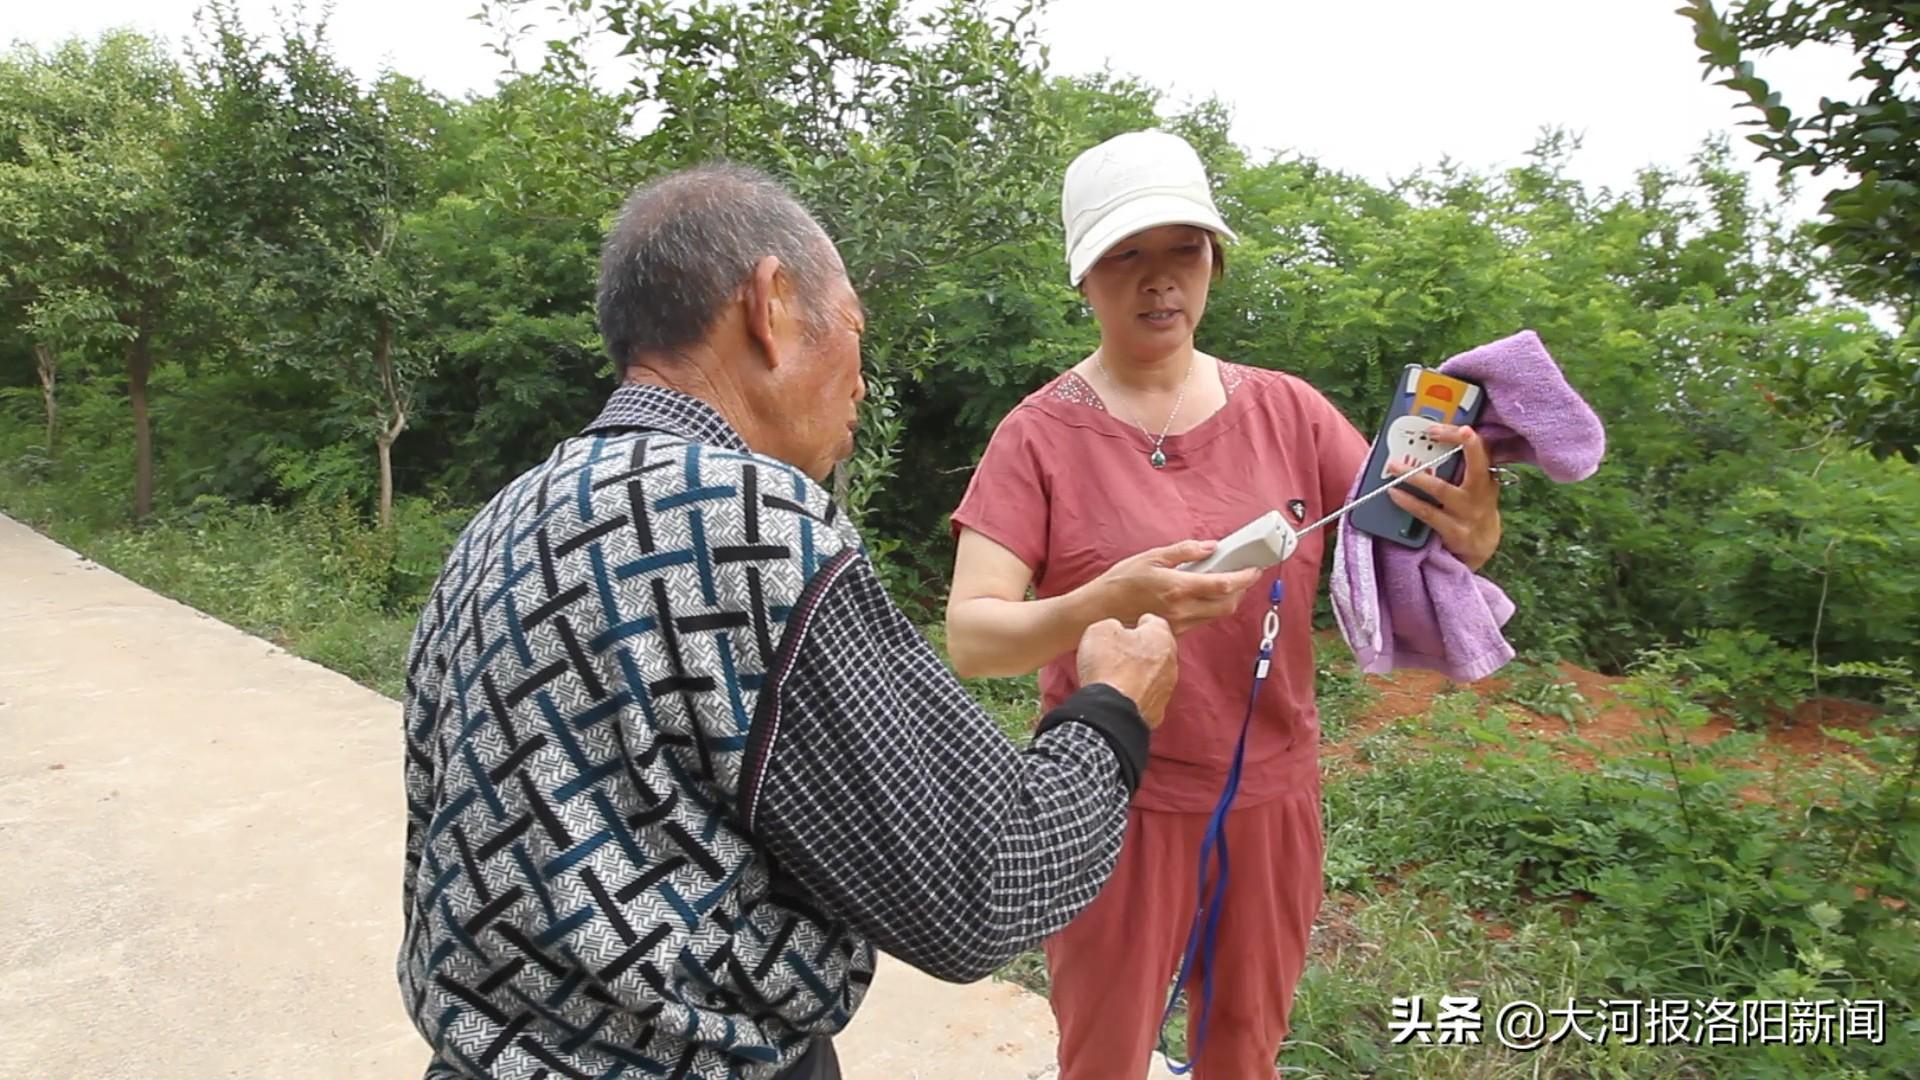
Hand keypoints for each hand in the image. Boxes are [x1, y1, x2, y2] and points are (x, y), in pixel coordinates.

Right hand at [1076, 614, 1177, 726]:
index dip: (1137, 624)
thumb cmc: (1108, 666)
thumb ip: (1112, 626)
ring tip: (1114, 677)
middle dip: (1139, 650)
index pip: (1154, 623)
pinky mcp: (1157, 711)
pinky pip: (1146, 697)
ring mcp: (1166, 689)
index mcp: (1161, 637)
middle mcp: (1171, 662)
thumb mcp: (1100, 631)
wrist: (1111, 711)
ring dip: (1138, 675)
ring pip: (1153, 675)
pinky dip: (1135, 696)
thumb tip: (1115, 633)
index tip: (1125, 629)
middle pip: (1156, 650)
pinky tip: (1118, 696)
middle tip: (1117, 653)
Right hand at [1091, 539, 1262, 634]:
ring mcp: (1179, 624)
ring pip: (1216, 614)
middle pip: (1227, 605)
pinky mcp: (1174, 632)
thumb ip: (1184, 551)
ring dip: (1228, 599)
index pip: (1223, 585)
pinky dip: (1211, 607)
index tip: (1254, 568)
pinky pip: (1202, 620)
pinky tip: (1205, 594)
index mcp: (1178, 588)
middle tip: (1245, 575)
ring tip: (1227, 581)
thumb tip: (1211, 547)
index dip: (1244, 577)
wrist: (1098, 612)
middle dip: (1242, 590)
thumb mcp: (1151, 557)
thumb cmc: (1120, 582)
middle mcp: (1182, 610)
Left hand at [1386, 424, 1502, 570]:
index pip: (1483, 449)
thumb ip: (1460, 465)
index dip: (1466, 436)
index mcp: (1486, 476)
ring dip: (1415, 475)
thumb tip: (1426, 442)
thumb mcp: (1475, 484)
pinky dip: (1408, 502)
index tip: (1449, 427)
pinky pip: (1428, 513)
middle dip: (1460, 444)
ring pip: (1441, 489)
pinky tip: (1394, 493)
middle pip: (1476, 464)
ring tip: (1394, 466)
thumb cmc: (1472, 506)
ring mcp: (1469, 512)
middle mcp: (1481, 492)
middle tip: (1433, 431)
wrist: (1482, 545)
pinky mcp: (1455, 531)